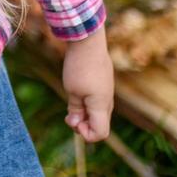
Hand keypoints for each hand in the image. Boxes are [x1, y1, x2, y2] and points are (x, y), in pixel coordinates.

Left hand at [62, 27, 113, 141]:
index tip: (73, 121)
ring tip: (71, 104)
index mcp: (102, 106)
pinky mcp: (103, 84)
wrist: (88, 41)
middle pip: (99, 125)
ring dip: (84, 114)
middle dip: (82, 125)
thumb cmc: (79, 67)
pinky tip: (76, 93)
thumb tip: (75, 123)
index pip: (101, 134)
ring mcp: (106, 92)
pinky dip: (87, 104)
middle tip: (68, 115)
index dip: (86, 135)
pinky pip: (97, 102)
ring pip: (97, 113)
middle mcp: (108, 101)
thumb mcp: (73, 90)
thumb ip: (75, 109)